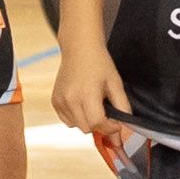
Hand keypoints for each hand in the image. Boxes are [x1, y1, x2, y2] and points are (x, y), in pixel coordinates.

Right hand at [50, 42, 131, 157]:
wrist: (80, 48)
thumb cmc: (100, 64)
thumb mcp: (116, 84)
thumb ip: (123, 108)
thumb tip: (125, 130)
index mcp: (87, 94)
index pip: (98, 123)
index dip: (110, 127)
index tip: (117, 122)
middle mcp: (70, 99)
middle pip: (87, 128)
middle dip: (100, 124)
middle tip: (106, 111)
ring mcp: (60, 101)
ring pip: (77, 126)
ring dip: (87, 121)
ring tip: (93, 103)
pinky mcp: (54, 101)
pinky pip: (67, 120)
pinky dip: (76, 117)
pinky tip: (82, 102)